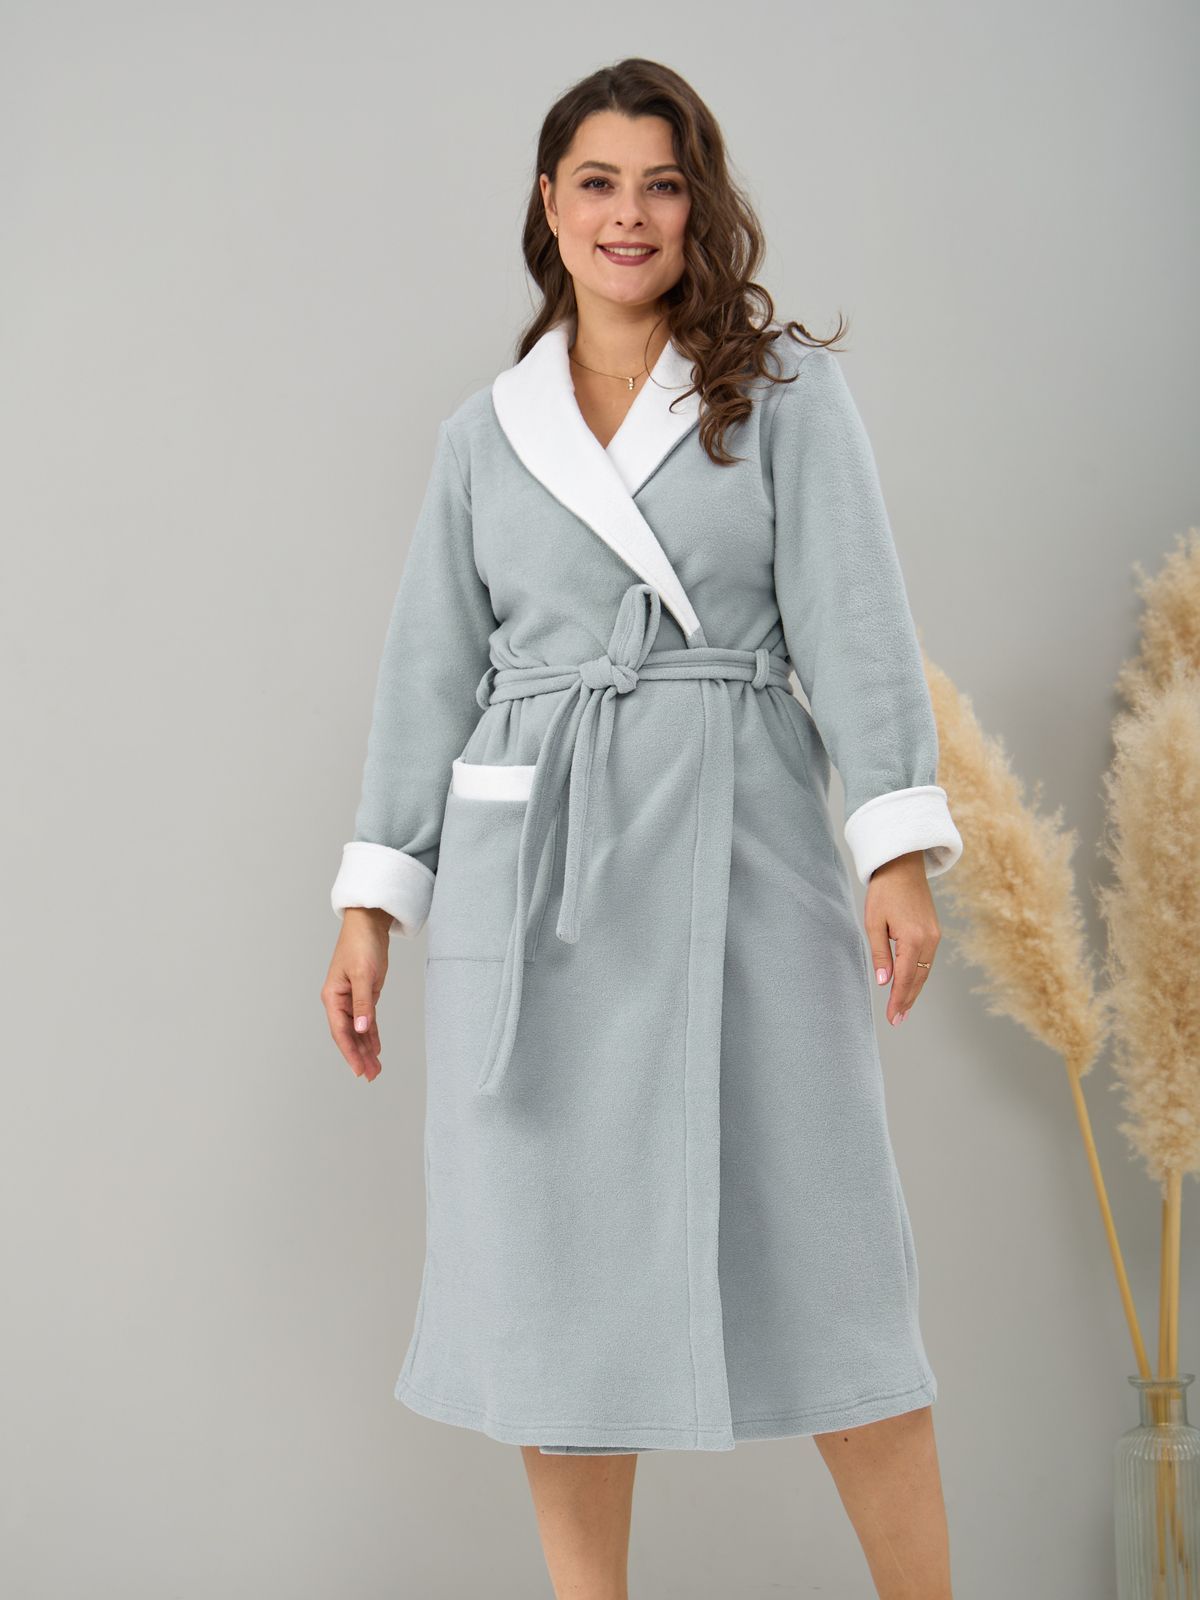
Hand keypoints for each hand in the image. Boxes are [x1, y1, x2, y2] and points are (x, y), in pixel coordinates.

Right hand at [321, 907, 391, 1079]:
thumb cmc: (361, 944)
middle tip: (372, 1075)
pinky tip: (376, 1048)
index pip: (341, 1031)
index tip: (359, 1070)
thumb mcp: (363, 974)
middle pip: (349, 1034)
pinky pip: (366, 1020)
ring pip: (359, 1030)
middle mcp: (339, 1001)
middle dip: (359, 1055)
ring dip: (366, 1048)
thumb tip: (362, 1028)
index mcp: (332, 997)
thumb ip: (363, 1004)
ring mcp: (351, 998)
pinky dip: (371, 1034)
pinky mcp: (364, 994)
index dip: (350, 1052)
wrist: (369, 924)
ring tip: (375, 1068)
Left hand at [864, 851, 940, 1026]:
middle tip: (897, 1020)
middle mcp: (929, 940)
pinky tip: (911, 984)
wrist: (902, 866)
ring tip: (903, 1008)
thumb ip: (880, 954)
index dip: (898, 1000)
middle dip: (907, 1000)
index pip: (905, 978)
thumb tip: (885, 982)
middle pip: (918, 978)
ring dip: (914, 990)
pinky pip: (927, 960)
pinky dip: (919, 975)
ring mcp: (934, 936)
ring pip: (925, 971)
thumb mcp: (874, 923)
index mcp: (912, 939)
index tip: (892, 1017)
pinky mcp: (935, 931)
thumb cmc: (884, 891)